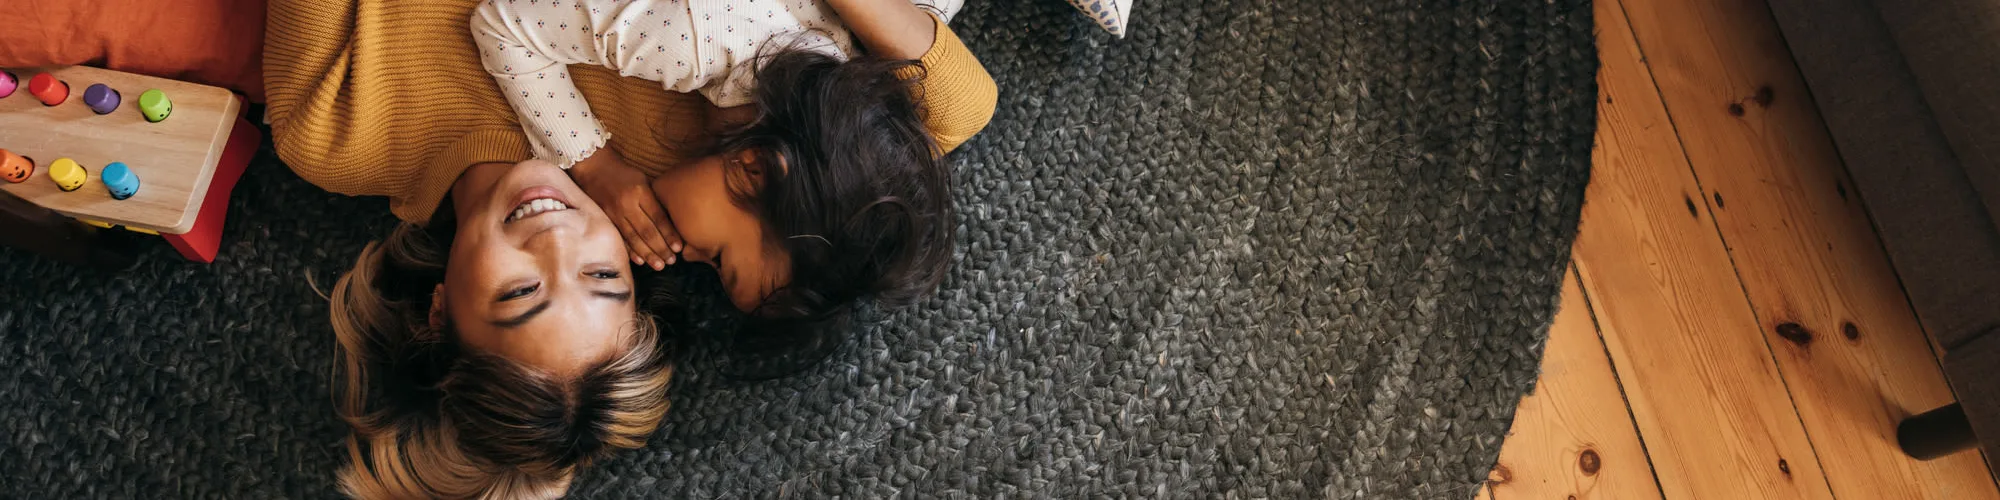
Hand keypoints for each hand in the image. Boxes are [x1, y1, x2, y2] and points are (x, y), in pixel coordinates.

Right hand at [570, 147, 681, 269]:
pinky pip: (619, 238)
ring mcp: (613, 213)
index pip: (658, 217)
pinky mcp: (604, 220)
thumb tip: (671, 225)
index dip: (669, 234)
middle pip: (647, 231)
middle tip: (671, 261)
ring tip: (659, 265)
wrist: (594, 168)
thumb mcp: (643, 181)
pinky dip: (630, 251)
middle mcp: (627, 203)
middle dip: (660, 248)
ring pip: (633, 238)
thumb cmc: (624, 175)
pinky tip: (640, 261)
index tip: (679, 248)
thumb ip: (654, 201)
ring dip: (647, 254)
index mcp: (640, 191)